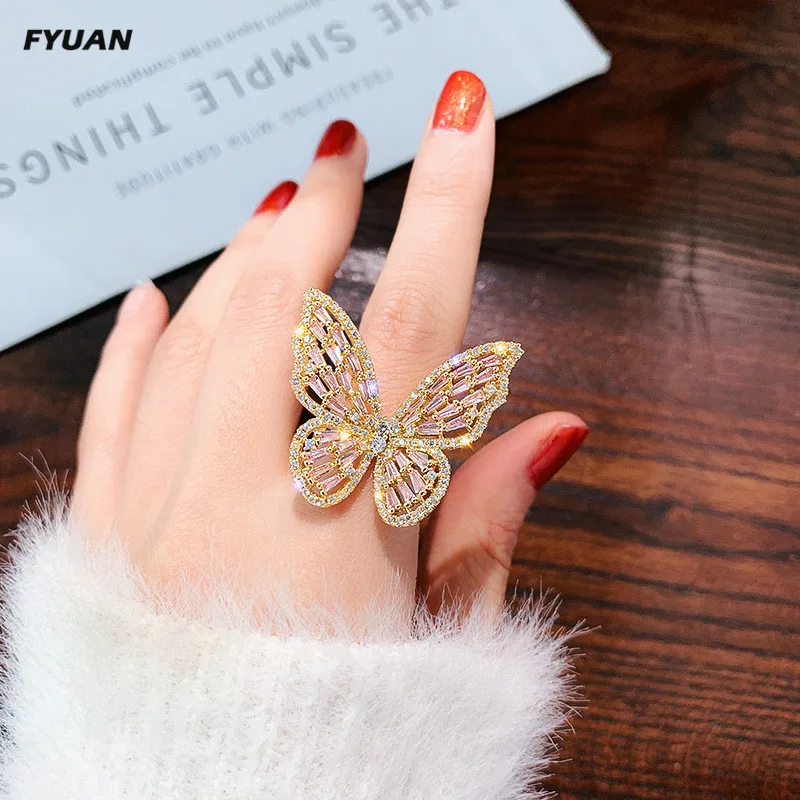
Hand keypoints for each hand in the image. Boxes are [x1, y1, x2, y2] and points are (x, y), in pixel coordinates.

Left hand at [71, 72, 587, 619]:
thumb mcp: (446, 640)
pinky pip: (110, 411)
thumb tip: (552, 428)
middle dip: (318, 211)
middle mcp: (246, 500)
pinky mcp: (100, 539)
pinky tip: (154, 293)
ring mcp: (157, 514)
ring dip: (238, 258)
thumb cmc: (343, 749)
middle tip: (342, 152)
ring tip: (272, 208)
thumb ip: (490, 520)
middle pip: (282, 304)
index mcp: (352, 522)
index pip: (414, 323)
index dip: (448, 208)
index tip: (460, 120)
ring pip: (194, 337)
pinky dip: (134, 343)